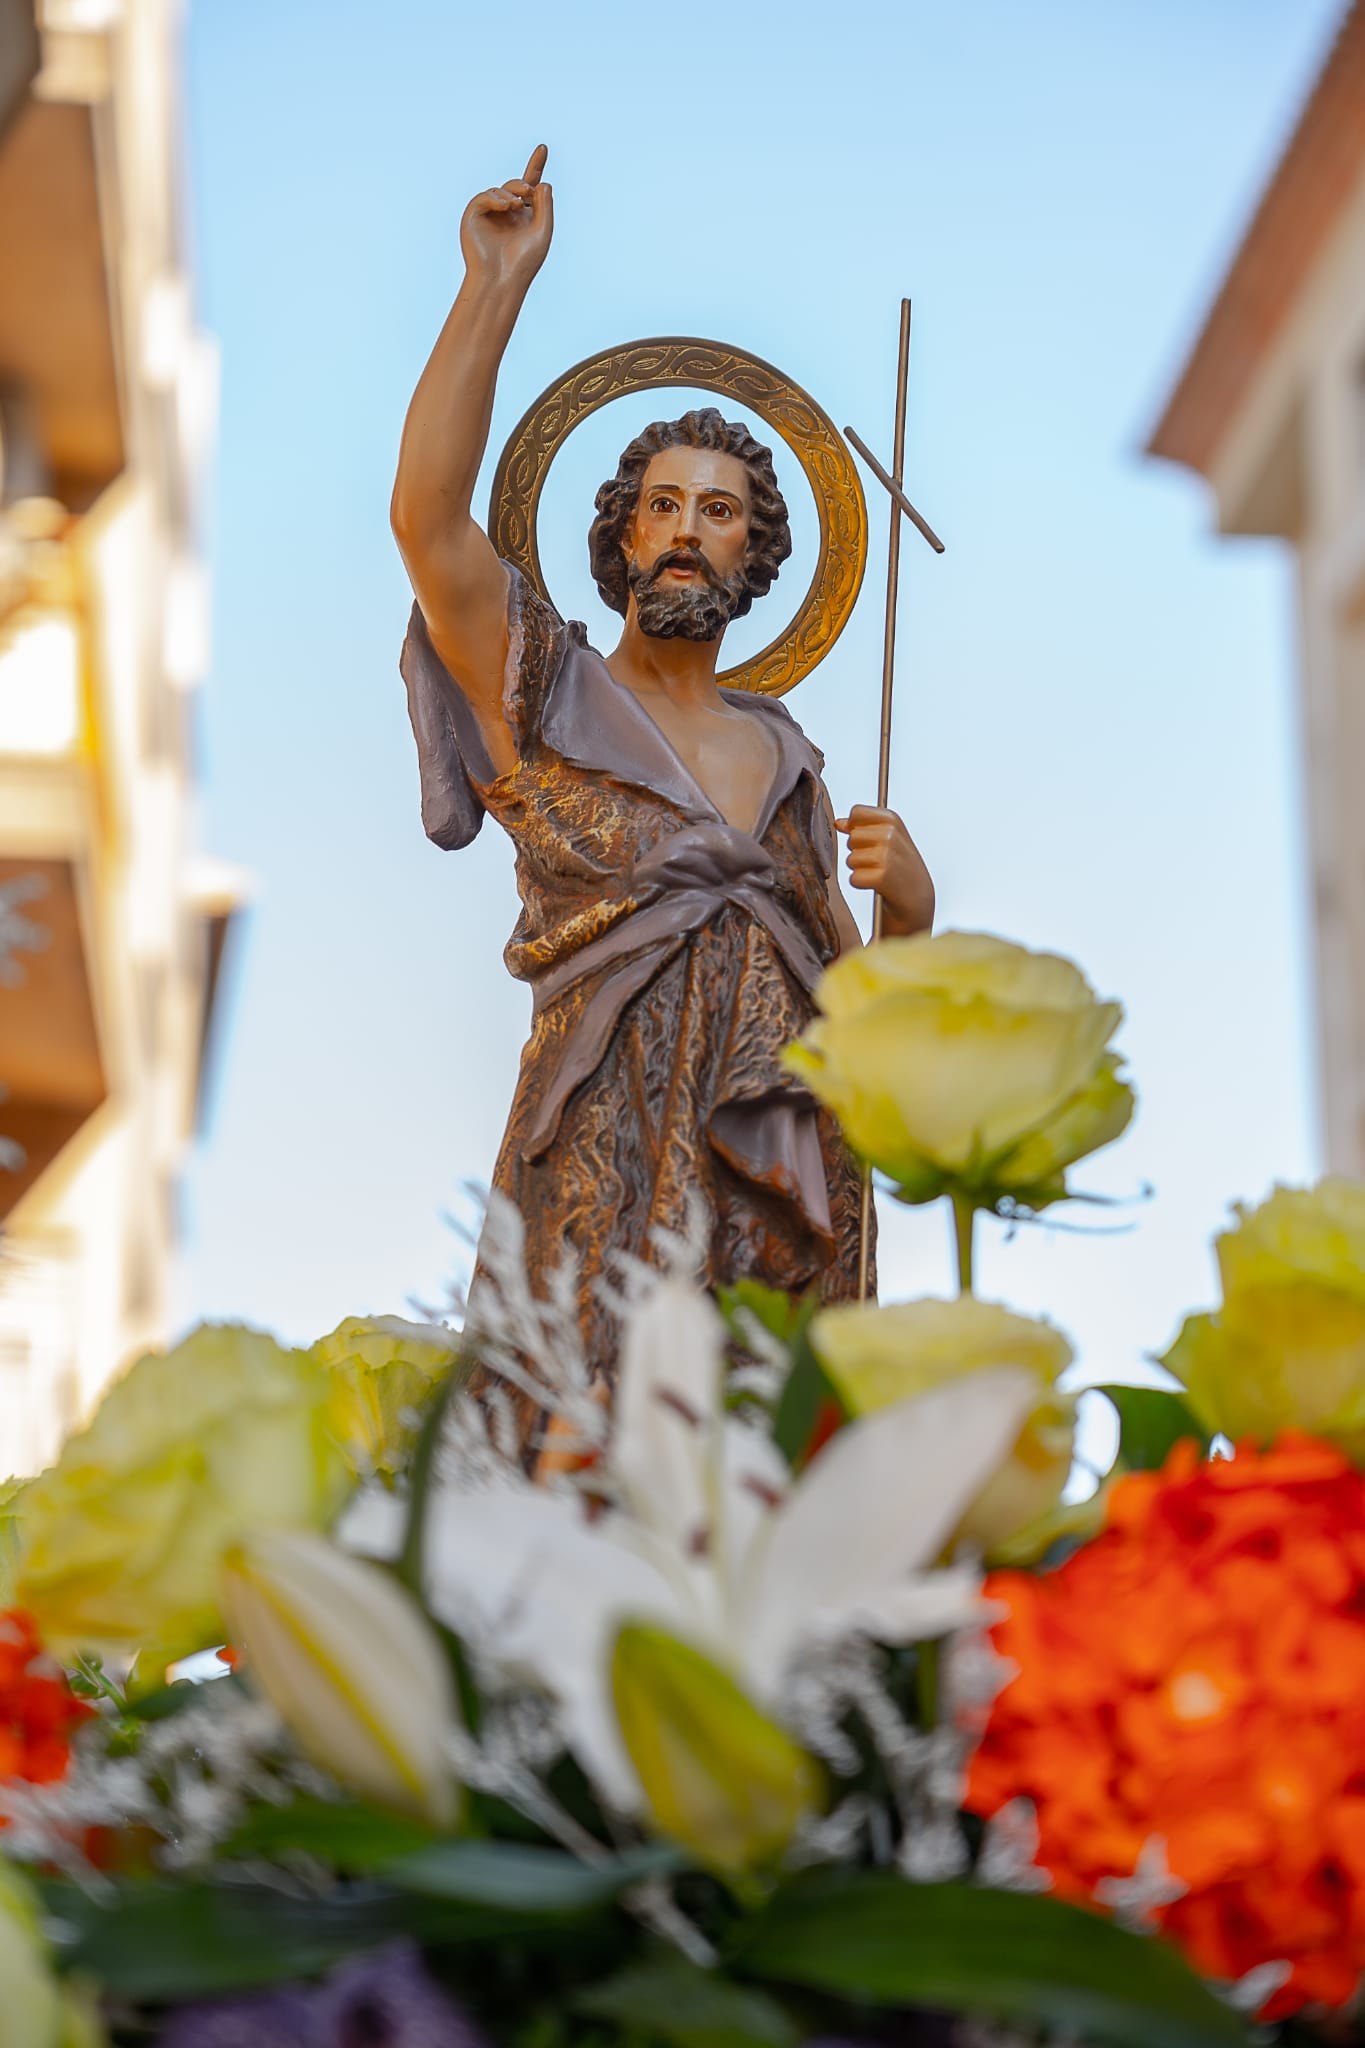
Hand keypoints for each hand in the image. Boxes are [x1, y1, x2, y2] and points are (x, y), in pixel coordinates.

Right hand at [460, 144, 553, 296]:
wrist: (501, 279)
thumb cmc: (524, 262)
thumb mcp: (542, 231)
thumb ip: (545, 205)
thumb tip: (542, 182)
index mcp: (524, 217)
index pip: (531, 187)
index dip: (536, 166)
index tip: (543, 148)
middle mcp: (507, 213)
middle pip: (515, 185)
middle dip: (523, 184)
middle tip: (528, 193)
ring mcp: (489, 214)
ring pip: (499, 189)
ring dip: (510, 193)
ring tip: (516, 205)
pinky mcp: (473, 216)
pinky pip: (484, 197)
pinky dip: (495, 198)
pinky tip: (505, 207)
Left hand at [834, 805, 934, 936]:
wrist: (918, 898)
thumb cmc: (902, 868)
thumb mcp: (888, 840)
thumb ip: (863, 827)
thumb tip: (839, 822)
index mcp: (892, 820)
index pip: (857, 812)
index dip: (856, 828)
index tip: (869, 841)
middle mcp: (890, 835)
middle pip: (851, 838)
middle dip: (858, 851)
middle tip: (878, 862)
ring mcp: (886, 856)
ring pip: (851, 859)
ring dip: (861, 870)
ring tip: (879, 873)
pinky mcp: (881, 877)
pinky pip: (854, 878)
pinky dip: (862, 884)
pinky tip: (877, 885)